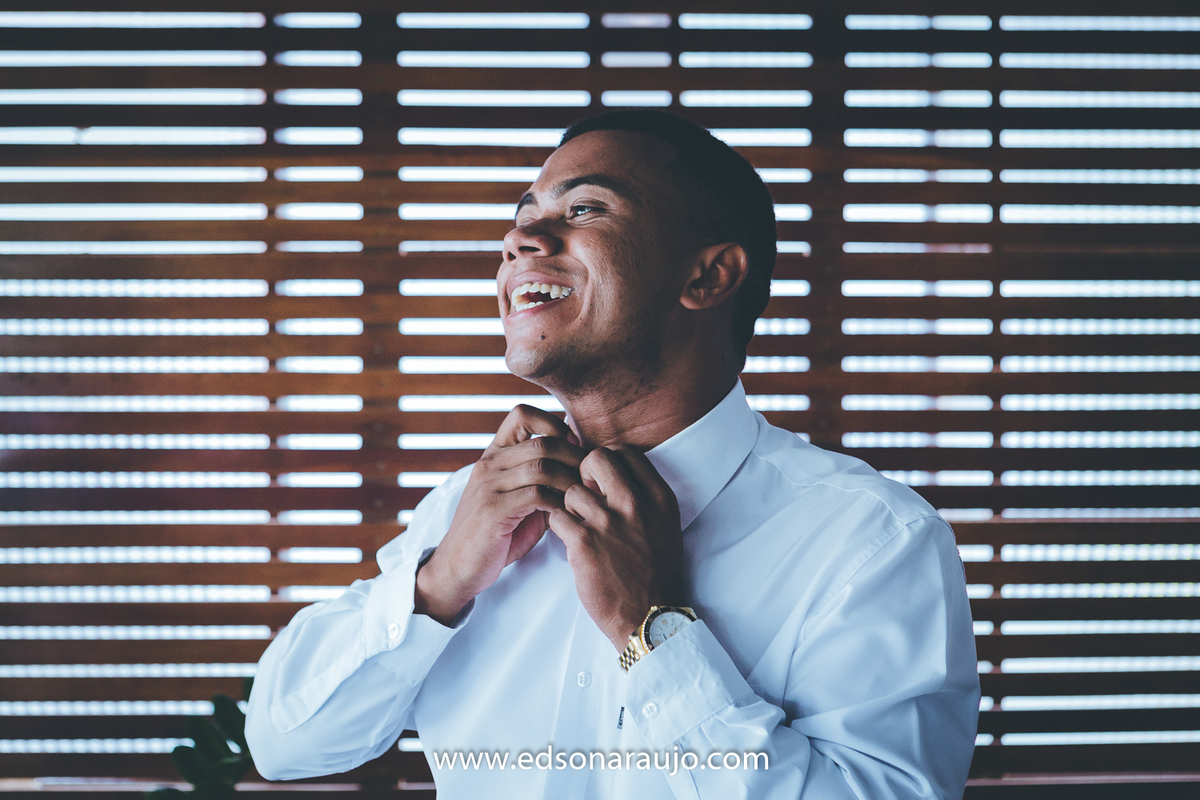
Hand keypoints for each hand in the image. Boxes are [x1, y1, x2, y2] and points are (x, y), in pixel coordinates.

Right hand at [415, 405, 585, 624]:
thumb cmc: (498, 533)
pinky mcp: (492, 511)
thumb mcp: (521, 498)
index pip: (521, 413)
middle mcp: (489, 464)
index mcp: (494, 454)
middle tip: (590, 479)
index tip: (573, 449)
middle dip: (575, 459)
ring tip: (581, 498)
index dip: (554, 424)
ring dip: (570, 482)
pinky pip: (536, 495)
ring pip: (542, 467)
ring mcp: (488, 486)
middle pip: (543, 442)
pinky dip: (558, 503)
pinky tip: (565, 514)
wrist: (459, 567)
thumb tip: (585, 461)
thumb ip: (545, 479)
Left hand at [548, 445, 684, 651]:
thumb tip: (617, 474)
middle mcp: (635, 504)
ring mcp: (608, 522)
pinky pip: (557, 517)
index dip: (607, 461)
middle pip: (596, 459)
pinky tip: (571, 541)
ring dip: (569, 507)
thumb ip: (645, 497)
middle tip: (583, 493)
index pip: (626, 453)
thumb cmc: (656, 573)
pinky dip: (559, 528)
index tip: (600, 478)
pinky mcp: (584, 543)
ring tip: (579, 527)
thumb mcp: (665, 525)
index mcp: (658, 497)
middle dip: (583, 472)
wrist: (649, 616)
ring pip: (571, 490)